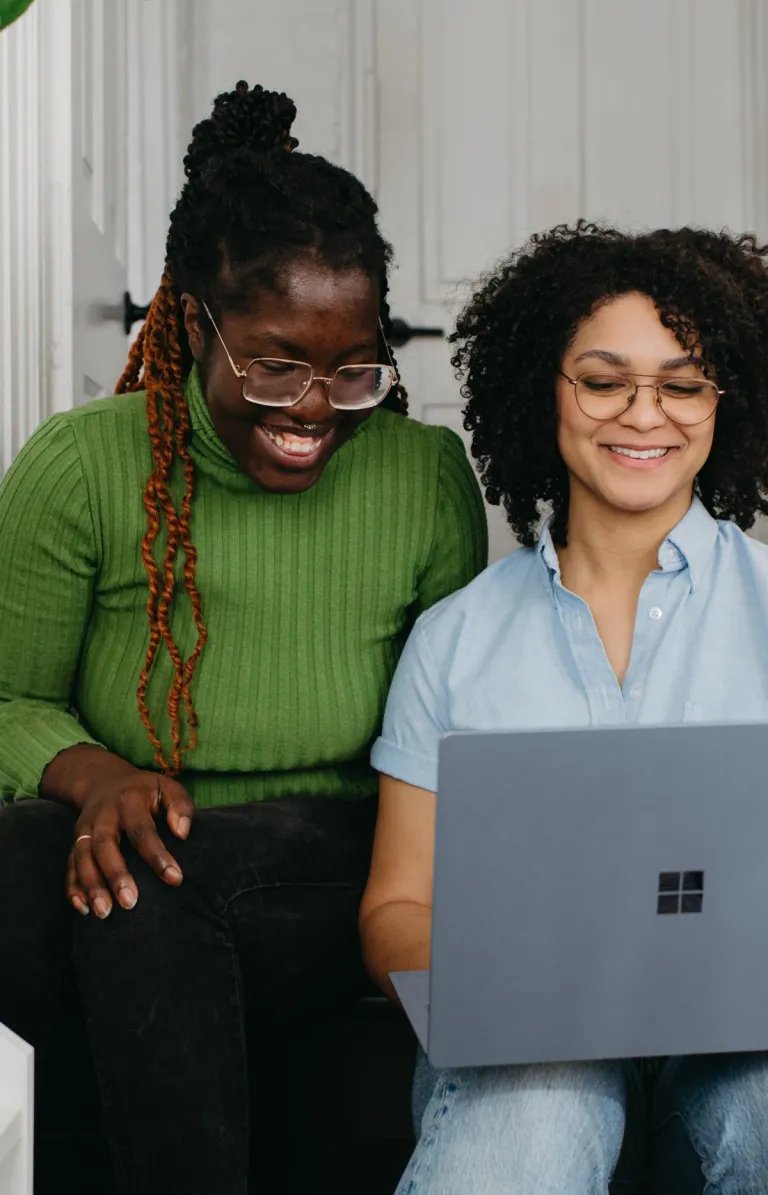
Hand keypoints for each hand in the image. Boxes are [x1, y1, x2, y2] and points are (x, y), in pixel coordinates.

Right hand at [63, 756, 193, 918]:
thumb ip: (180, 806)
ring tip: (104, 912)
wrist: (103, 780)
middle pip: (104, 846)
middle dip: (116, 875)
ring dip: (91, 886)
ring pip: (81, 858)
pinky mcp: (74, 842)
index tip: (175, 878)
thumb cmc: (144, 790)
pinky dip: (73, 888)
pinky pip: (69, 866)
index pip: (142, 830)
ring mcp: (84, 830)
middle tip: (130, 902)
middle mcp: (102, 816)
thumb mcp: (167, 787)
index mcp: (129, 801)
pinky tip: (84, 909)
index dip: (157, 855)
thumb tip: (183, 833)